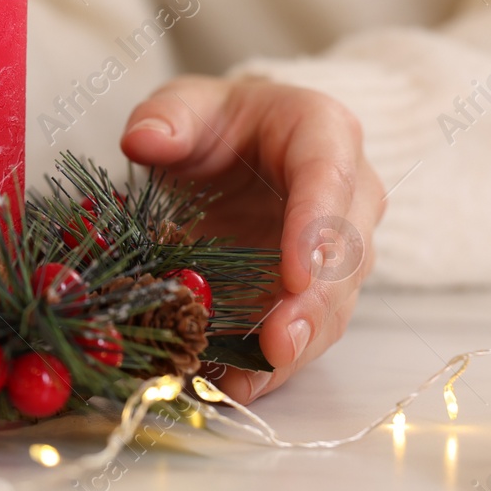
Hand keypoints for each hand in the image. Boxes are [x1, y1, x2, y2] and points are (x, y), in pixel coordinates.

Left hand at [120, 75, 384, 403]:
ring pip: (332, 305)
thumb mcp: (186, 103)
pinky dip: (271, 363)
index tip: (296, 271)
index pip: (330, 176)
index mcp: (323, 132)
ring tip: (256, 379)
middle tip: (279, 343)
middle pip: (346, 255)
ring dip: (297, 346)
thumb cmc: (217, 122)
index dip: (318, 225)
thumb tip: (142, 139)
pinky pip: (302, 330)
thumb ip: (167, 117)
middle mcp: (348, 196)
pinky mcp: (311, 293)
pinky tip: (237, 387)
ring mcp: (336, 251)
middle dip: (313, 305)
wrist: (237, 145)